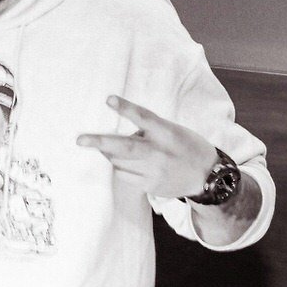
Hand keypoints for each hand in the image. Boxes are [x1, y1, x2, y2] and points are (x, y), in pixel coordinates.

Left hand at [76, 96, 219, 197]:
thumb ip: (150, 130)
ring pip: (119, 162)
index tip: (109, 99)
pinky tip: (128, 163)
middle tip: (80, 140)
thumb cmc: (188, 147)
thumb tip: (121, 133)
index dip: (125, 108)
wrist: (207, 177)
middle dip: (99, 142)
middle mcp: (158, 153)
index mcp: (167, 133)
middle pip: (124, 147)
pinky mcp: (149, 186)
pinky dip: (120, 167)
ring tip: (115, 149)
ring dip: (111, 154)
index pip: (144, 118)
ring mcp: (153, 172)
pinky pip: (124, 175)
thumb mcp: (174, 131)